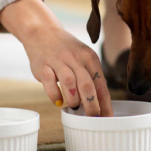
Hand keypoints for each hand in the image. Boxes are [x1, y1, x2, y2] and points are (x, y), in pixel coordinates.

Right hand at [0, 0, 112, 116]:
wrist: (43, 32)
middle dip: (92, 105)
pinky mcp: (43, 65)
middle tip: (92, 118)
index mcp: (90, 58)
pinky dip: (55, 95)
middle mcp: (76, 59)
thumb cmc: (67, 51)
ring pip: (70, 83)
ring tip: (75, 107)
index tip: (107, 119)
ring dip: (74, 99)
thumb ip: (91, 78)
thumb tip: (100, 106)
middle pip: (87, 85)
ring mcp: (59, 61)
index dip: (105, 104)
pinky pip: (50, 82)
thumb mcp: (83, 59)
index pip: (101, 84)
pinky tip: (58, 102)